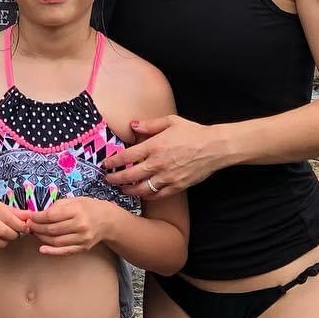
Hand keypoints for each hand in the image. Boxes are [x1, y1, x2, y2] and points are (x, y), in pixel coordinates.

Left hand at [29, 197, 118, 255]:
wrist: (106, 220)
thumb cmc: (87, 207)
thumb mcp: (74, 200)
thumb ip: (57, 206)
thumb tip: (38, 212)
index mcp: (77, 210)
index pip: (52, 215)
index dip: (37, 217)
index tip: (29, 216)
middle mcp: (80, 225)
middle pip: (52, 229)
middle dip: (37, 228)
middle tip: (28, 225)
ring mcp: (82, 238)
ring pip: (56, 241)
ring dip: (41, 238)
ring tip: (34, 233)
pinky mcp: (83, 248)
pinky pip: (65, 251)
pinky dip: (52, 252)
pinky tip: (42, 249)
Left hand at [103, 115, 227, 198]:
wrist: (213, 147)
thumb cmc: (192, 132)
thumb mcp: (169, 121)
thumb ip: (149, 125)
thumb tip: (132, 125)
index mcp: (154, 146)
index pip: (127, 156)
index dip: (114, 161)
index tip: (106, 164)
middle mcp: (158, 163)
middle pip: (130, 175)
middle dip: (116, 179)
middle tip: (108, 179)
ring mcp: (167, 177)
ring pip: (142, 188)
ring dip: (129, 190)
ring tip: (122, 189)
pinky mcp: (177, 186)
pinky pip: (158, 195)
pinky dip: (148, 196)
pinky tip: (142, 193)